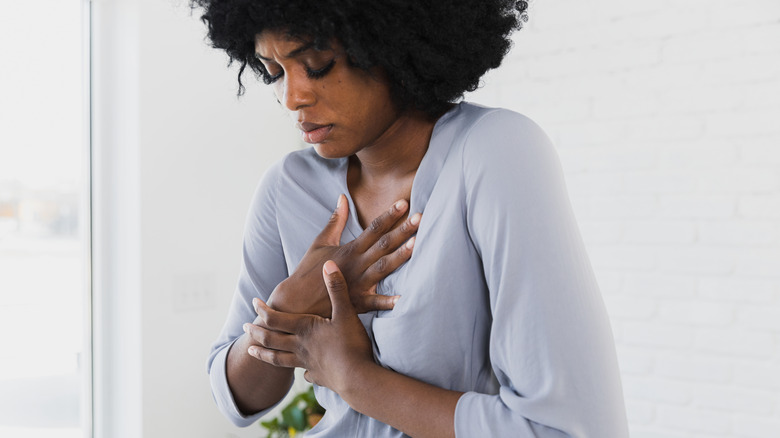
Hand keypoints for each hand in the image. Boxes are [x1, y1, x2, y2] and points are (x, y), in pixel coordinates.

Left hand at [244, 261, 374, 393]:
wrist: (358, 378)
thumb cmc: (351, 344)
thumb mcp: (345, 312)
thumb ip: (336, 288)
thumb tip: (328, 263)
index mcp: (304, 329)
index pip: (275, 318)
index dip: (262, 310)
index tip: (254, 301)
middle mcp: (300, 346)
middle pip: (271, 339)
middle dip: (256, 332)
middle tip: (244, 327)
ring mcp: (307, 363)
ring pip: (278, 359)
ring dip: (263, 354)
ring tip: (251, 351)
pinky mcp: (319, 376)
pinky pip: (305, 373)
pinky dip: (301, 372)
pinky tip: (302, 373)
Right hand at [267, 194, 419, 316]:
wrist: (295, 301)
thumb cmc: (308, 270)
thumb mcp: (320, 242)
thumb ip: (335, 220)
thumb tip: (343, 198)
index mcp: (349, 249)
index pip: (373, 228)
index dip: (389, 215)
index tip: (404, 203)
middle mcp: (356, 264)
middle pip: (383, 245)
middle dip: (402, 230)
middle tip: (421, 217)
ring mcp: (357, 284)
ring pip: (383, 268)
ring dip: (400, 256)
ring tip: (418, 244)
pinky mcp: (356, 303)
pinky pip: (374, 303)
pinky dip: (388, 302)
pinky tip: (404, 299)